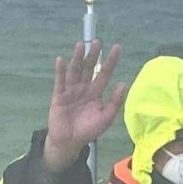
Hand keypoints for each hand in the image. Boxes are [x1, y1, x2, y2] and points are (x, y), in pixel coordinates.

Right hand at [44, 40, 126, 170]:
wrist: (70, 142)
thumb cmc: (89, 130)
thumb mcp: (106, 118)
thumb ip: (115, 102)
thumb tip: (123, 83)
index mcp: (96, 92)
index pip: (104, 73)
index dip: (110, 61)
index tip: (117, 47)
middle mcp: (84, 87)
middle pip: (89, 68)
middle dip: (93, 55)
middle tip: (98, 41)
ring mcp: (71, 90)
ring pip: (75, 71)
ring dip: (77, 58)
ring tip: (81, 45)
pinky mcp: (59, 96)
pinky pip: (60, 81)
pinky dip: (60, 71)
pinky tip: (61, 60)